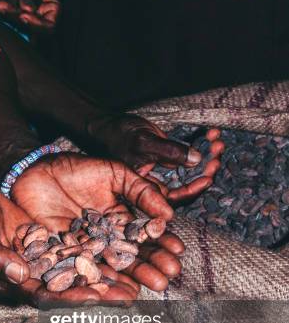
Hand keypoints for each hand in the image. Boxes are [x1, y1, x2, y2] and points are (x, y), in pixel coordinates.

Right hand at [0, 181, 138, 305]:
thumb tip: (17, 273)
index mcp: (8, 282)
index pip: (43, 297)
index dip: (69, 299)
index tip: (95, 298)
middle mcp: (27, 278)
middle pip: (67, 292)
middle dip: (98, 296)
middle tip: (129, 299)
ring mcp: (39, 263)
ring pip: (76, 276)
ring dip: (104, 282)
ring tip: (135, 286)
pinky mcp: (48, 246)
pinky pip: (76, 256)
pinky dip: (96, 260)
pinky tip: (120, 259)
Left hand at [11, 153, 184, 298]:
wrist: (36, 171)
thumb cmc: (77, 169)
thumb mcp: (115, 173)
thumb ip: (141, 191)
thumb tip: (168, 214)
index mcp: (122, 221)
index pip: (145, 236)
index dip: (162, 243)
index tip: (177, 251)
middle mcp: (107, 240)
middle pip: (132, 256)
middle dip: (151, 266)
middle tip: (168, 276)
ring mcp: (86, 250)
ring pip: (110, 268)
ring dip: (129, 279)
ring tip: (147, 288)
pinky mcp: (64, 256)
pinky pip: (81, 271)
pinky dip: (95, 281)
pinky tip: (109, 289)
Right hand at [87, 114, 223, 202]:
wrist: (106, 125)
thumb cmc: (118, 134)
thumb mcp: (144, 141)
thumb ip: (169, 152)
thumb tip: (196, 160)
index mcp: (146, 189)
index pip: (175, 198)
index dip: (194, 189)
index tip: (208, 176)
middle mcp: (157, 184)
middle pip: (188, 185)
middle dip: (206, 169)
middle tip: (216, 151)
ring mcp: (164, 171)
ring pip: (192, 171)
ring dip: (207, 156)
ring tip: (216, 141)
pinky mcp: (167, 159)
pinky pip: (190, 157)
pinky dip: (202, 146)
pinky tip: (210, 134)